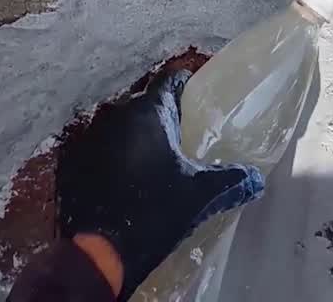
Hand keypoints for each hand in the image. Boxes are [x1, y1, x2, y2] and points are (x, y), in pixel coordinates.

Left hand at [57, 70, 264, 299]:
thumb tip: (256, 178)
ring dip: (139, 136)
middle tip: (184, 133)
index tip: (198, 96)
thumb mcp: (200, 196)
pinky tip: (129, 177)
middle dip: (164, 115)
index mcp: (148, 114)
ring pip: (123, 126)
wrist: (101, 252)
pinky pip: (103, 148)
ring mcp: (91, 138)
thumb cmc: (155, 213)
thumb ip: (231, 180)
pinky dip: (117, 156)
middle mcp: (117, 116)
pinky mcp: (75, 162)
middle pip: (146, 103)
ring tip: (157, 157)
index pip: (170, 80)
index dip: (186, 84)